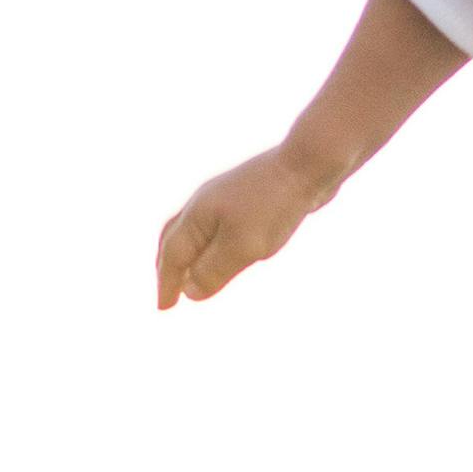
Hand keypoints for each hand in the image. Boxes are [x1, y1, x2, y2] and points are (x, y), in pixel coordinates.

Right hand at [155, 149, 330, 309]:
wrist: (309, 163)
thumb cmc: (275, 205)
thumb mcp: (243, 246)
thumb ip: (214, 271)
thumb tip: (190, 293)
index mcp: (197, 215)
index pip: (173, 256)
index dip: (167, 283)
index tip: (164, 308)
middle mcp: (204, 203)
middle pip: (174, 239)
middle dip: (168, 268)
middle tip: (168, 293)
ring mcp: (224, 197)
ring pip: (194, 230)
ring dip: (187, 254)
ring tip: (189, 273)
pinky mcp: (246, 196)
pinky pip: (217, 225)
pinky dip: (208, 243)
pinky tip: (224, 248)